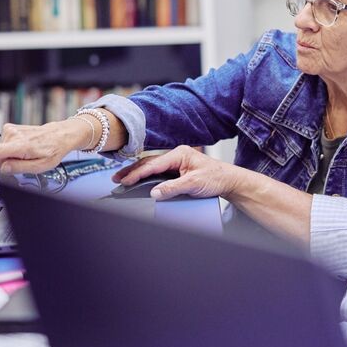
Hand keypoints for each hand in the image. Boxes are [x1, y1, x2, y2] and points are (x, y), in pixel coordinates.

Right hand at [0, 119, 86, 173]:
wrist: (59, 135)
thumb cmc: (51, 151)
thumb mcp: (40, 167)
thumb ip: (19, 168)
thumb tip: (2, 167)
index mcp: (21, 146)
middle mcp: (14, 136)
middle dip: (7, 162)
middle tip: (24, 160)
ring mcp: (11, 130)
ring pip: (0, 151)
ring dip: (12, 155)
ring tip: (27, 152)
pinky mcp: (10, 128)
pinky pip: (3, 145)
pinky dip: (12, 148)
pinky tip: (24, 146)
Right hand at [115, 145, 250, 200]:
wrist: (229, 180)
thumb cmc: (216, 177)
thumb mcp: (194, 184)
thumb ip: (173, 188)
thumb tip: (154, 193)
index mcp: (179, 154)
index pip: (153, 164)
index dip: (137, 173)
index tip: (125, 181)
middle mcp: (176, 155)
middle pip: (149, 163)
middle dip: (132, 171)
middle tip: (117, 179)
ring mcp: (177, 161)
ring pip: (152, 166)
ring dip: (138, 172)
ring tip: (123, 179)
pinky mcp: (178, 169)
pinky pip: (158, 171)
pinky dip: (147, 175)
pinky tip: (139, 180)